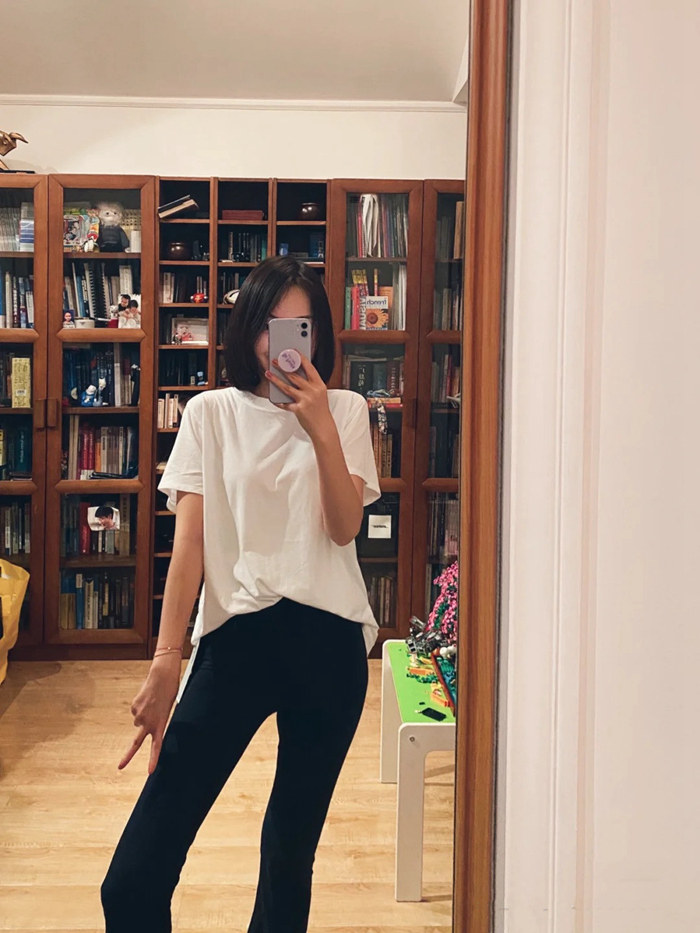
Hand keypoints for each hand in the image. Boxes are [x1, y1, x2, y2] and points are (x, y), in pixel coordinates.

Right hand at [118, 654, 180, 773]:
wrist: (162, 676)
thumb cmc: (169, 692)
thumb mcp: (167, 710)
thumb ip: (156, 721)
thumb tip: (138, 725)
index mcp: (160, 724)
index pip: (157, 746)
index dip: (153, 759)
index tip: (149, 772)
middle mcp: (148, 722)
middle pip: (136, 743)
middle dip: (127, 756)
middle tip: (120, 767)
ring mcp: (139, 715)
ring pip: (137, 721)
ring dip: (143, 715)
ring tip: (153, 702)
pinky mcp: (133, 707)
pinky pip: (135, 711)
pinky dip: (140, 706)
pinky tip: (147, 697)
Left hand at [265, 354, 333, 439]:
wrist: (323, 427)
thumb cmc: (320, 410)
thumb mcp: (319, 394)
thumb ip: (309, 385)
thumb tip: (294, 374)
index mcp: (319, 385)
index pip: (309, 367)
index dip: (300, 358)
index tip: (293, 351)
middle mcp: (313, 391)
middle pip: (295, 375)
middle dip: (283, 366)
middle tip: (275, 360)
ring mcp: (306, 400)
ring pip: (287, 387)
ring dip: (275, 379)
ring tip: (268, 373)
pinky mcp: (299, 409)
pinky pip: (285, 403)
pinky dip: (278, 401)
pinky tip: (273, 397)